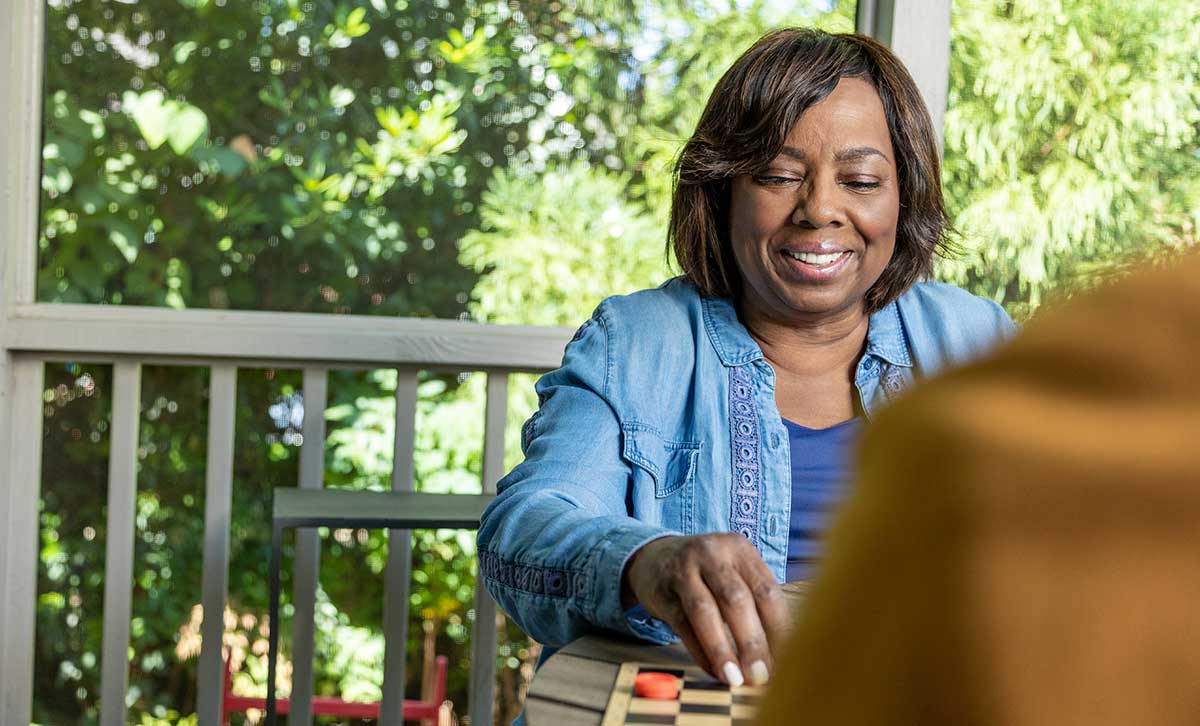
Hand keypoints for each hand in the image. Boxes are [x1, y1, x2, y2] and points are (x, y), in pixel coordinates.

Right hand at [622, 533, 789, 685]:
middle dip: (751, 642)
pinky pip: (683, 625)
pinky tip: (713, 670)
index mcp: (740, 549)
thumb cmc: (709, 572)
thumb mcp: (735, 570)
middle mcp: (712, 554)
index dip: (779, 629)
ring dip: (722, 649)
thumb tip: (779, 654)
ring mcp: (683, 570)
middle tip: (761, 675)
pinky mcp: (662, 592)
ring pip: (705, 612)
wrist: (655, 557)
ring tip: (735, 678)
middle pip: (736, 600)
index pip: (766, 591)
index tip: (787, 660)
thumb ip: (756, 602)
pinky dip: (700, 652)